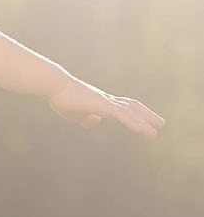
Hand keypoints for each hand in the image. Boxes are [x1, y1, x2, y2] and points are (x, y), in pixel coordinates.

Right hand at [46, 76, 164, 137]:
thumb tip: (96, 122)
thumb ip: (85, 118)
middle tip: (160, 124)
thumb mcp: (74, 113)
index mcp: (101, 102)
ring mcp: (107, 102)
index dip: (135, 113)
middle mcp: (107, 100)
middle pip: (132, 106)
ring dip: (146, 120)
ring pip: (131, 111)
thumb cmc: (61, 98)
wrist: (55, 87)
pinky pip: (124, 115)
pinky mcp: (104, 105)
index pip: (123, 107)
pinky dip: (135, 123)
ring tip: (158, 128)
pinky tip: (144, 130)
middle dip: (147, 115)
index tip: (145, 120)